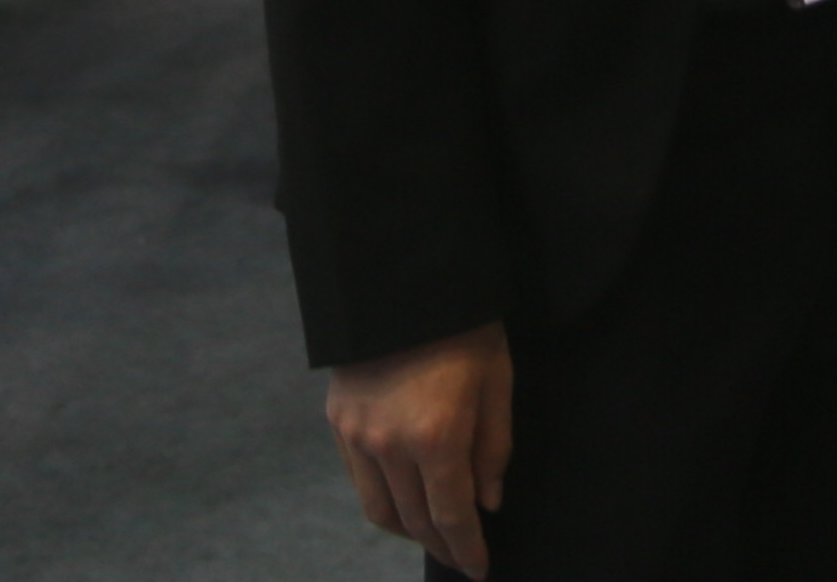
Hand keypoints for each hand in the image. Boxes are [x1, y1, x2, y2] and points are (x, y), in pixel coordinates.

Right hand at [324, 323, 510, 568]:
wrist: (404, 283)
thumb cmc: (466, 327)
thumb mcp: (498, 382)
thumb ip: (494, 449)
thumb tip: (488, 503)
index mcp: (437, 437)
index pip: (452, 516)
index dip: (468, 549)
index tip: (480, 570)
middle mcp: (390, 446)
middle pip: (415, 520)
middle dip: (442, 545)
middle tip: (462, 556)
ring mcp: (357, 436)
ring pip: (379, 510)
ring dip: (408, 530)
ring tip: (433, 533)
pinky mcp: (338, 422)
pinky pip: (359, 481)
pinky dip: (383, 501)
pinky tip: (404, 499)